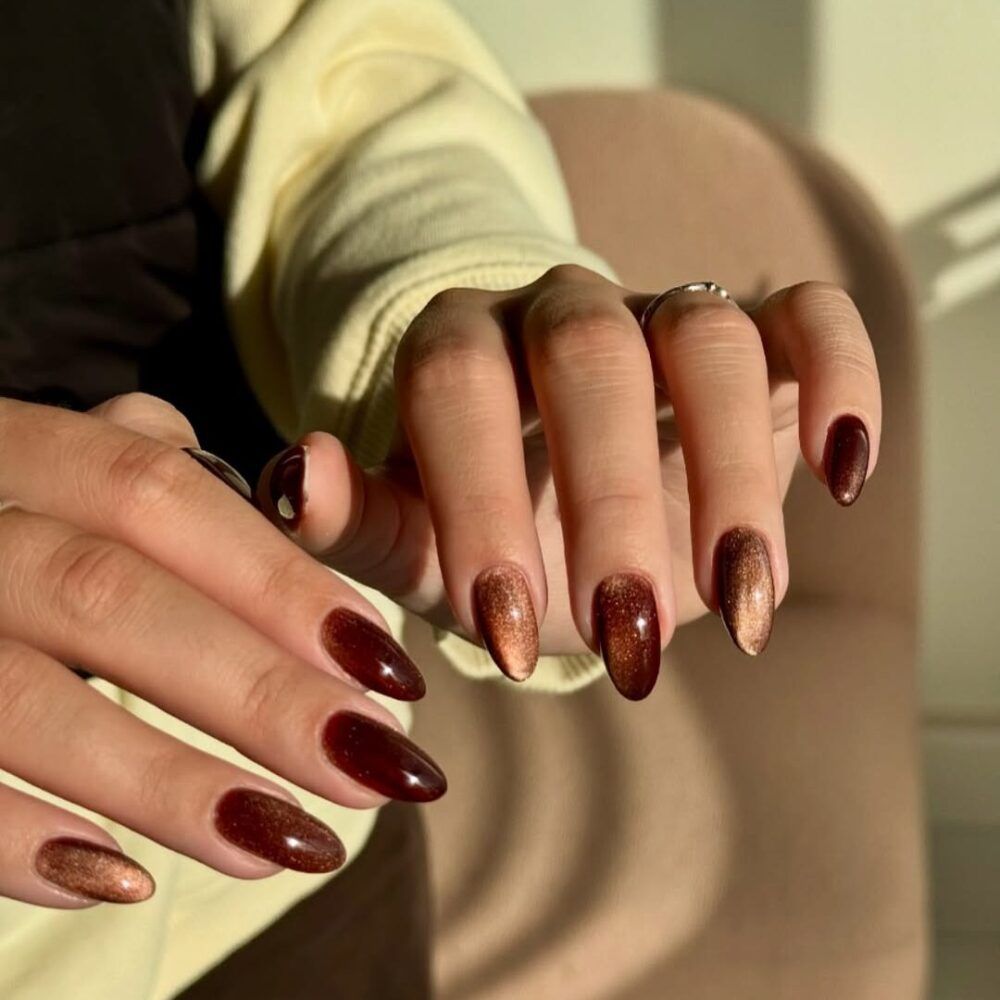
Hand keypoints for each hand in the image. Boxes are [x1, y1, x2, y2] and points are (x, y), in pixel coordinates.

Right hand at [0, 393, 443, 909]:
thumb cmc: (28, 529)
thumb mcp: (86, 479)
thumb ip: (174, 482)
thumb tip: (305, 489)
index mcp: (27, 450)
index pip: (161, 495)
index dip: (281, 583)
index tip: (391, 669)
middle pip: (109, 597)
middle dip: (258, 692)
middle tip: (377, 766)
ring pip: (24, 699)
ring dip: (170, 784)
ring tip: (292, 840)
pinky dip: (17, 840)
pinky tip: (124, 880)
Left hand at [257, 266, 879, 697]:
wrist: (575, 502)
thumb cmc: (488, 529)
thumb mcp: (417, 542)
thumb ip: (355, 520)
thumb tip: (294, 478)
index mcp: (460, 348)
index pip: (457, 386)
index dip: (480, 501)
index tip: (511, 637)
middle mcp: (561, 313)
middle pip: (589, 358)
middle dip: (611, 504)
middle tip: (628, 635)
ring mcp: (665, 313)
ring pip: (708, 339)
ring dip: (733, 474)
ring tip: (742, 604)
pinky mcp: (762, 330)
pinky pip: (813, 316)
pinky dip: (841, 379)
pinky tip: (839, 471)